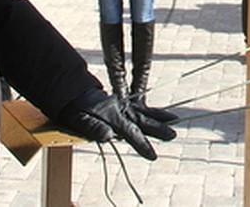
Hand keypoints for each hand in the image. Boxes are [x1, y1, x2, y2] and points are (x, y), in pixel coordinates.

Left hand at [58, 89, 175, 159]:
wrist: (74, 93)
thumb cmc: (75, 110)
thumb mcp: (78, 120)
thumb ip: (93, 128)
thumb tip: (109, 136)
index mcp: (111, 116)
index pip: (129, 132)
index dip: (141, 144)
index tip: (153, 155)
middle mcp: (120, 110)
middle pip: (142, 120)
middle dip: (157, 128)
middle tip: (172, 135)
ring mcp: (123, 106)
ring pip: (144, 112)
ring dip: (160, 117)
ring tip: (175, 120)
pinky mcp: (123, 104)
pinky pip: (140, 108)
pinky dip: (152, 111)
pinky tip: (162, 115)